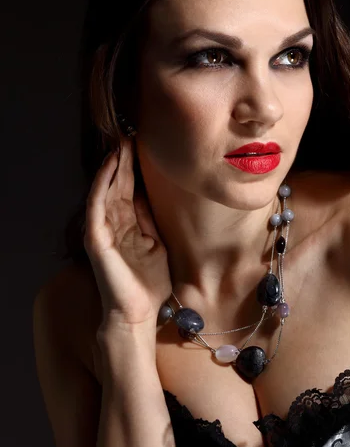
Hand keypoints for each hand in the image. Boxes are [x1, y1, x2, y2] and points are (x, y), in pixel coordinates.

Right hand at [83, 137, 171, 332]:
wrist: (138, 312)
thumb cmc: (148, 284)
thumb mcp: (156, 244)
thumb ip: (149, 220)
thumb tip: (149, 195)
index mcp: (128, 225)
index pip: (129, 189)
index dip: (134, 168)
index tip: (143, 146)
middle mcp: (113, 223)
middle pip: (117, 185)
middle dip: (123, 160)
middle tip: (130, 134)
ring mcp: (103, 229)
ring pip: (106, 189)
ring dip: (112, 165)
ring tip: (120, 142)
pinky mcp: (96, 237)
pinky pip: (97, 204)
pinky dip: (102, 183)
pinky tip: (109, 165)